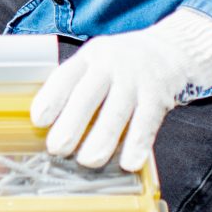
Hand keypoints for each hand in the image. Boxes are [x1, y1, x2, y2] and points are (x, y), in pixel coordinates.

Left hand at [29, 9, 211, 172]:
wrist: (172, 48)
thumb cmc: (123, 64)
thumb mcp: (98, 63)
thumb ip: (77, 87)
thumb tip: (49, 126)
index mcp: (90, 57)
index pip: (66, 75)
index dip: (51, 97)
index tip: (39, 120)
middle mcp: (111, 64)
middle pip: (89, 94)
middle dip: (72, 123)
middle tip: (57, 149)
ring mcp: (137, 79)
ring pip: (118, 111)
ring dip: (102, 138)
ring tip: (88, 161)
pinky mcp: (159, 96)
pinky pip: (147, 122)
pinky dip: (138, 144)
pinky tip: (129, 163)